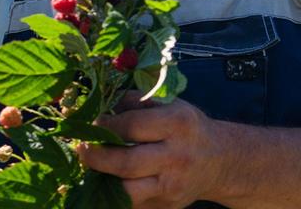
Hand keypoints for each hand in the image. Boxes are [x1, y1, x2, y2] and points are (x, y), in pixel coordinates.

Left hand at [77, 95, 223, 208]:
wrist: (219, 161)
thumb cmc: (186, 128)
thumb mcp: (169, 104)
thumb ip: (134, 102)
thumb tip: (99, 106)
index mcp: (177, 125)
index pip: (132, 126)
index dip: (106, 125)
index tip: (92, 123)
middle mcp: (177, 157)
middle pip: (127, 164)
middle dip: (96, 157)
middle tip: (82, 149)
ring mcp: (173, 187)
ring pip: (128, 192)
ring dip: (102, 181)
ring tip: (91, 168)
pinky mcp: (168, 206)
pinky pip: (133, 205)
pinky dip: (115, 195)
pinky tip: (106, 181)